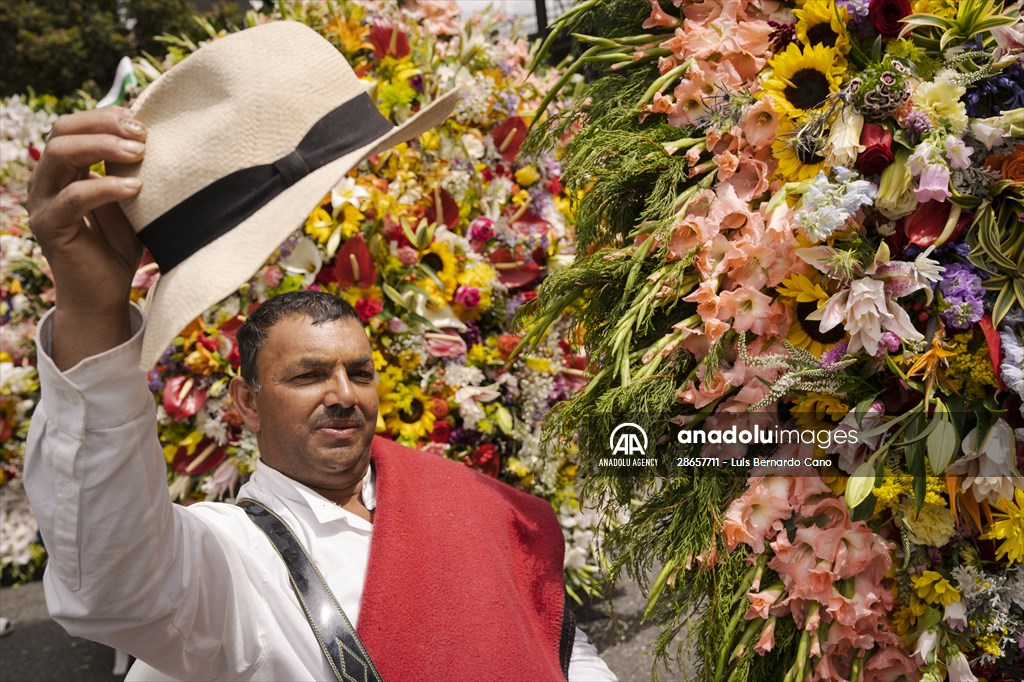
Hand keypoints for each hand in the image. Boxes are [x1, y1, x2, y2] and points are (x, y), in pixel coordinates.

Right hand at [27, 107, 146, 368]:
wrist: (105, 293)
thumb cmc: (120, 245)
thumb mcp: (129, 200)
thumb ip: (129, 170)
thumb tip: (151, 135)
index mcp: (64, 169)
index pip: (74, 125)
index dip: (106, 116)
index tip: (143, 121)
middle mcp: (47, 180)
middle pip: (62, 130)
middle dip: (103, 125)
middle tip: (142, 135)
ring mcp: (42, 202)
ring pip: (60, 154)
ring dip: (103, 148)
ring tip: (139, 154)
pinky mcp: (49, 226)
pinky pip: (73, 197)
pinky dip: (106, 187)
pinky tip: (135, 188)